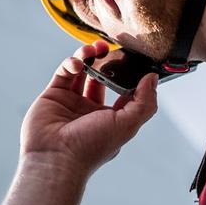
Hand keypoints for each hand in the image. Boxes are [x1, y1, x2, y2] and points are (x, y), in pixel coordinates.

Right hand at [20, 41, 158, 178]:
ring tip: (94, 47)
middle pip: (102, 76)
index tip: (133, 58)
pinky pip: (64, 72)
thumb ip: (144, 102)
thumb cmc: (91, 147)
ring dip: (89, 56)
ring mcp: (71, 101)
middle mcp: (91, 109)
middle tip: (110, 47)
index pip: (123, 91)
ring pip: (82, 71)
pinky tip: (77, 63)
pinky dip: (71, 63)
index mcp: (110, 118)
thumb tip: (152, 78)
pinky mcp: (53, 95)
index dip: (128, 74)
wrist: (55, 157)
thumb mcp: (127, 125)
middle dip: (106, 61)